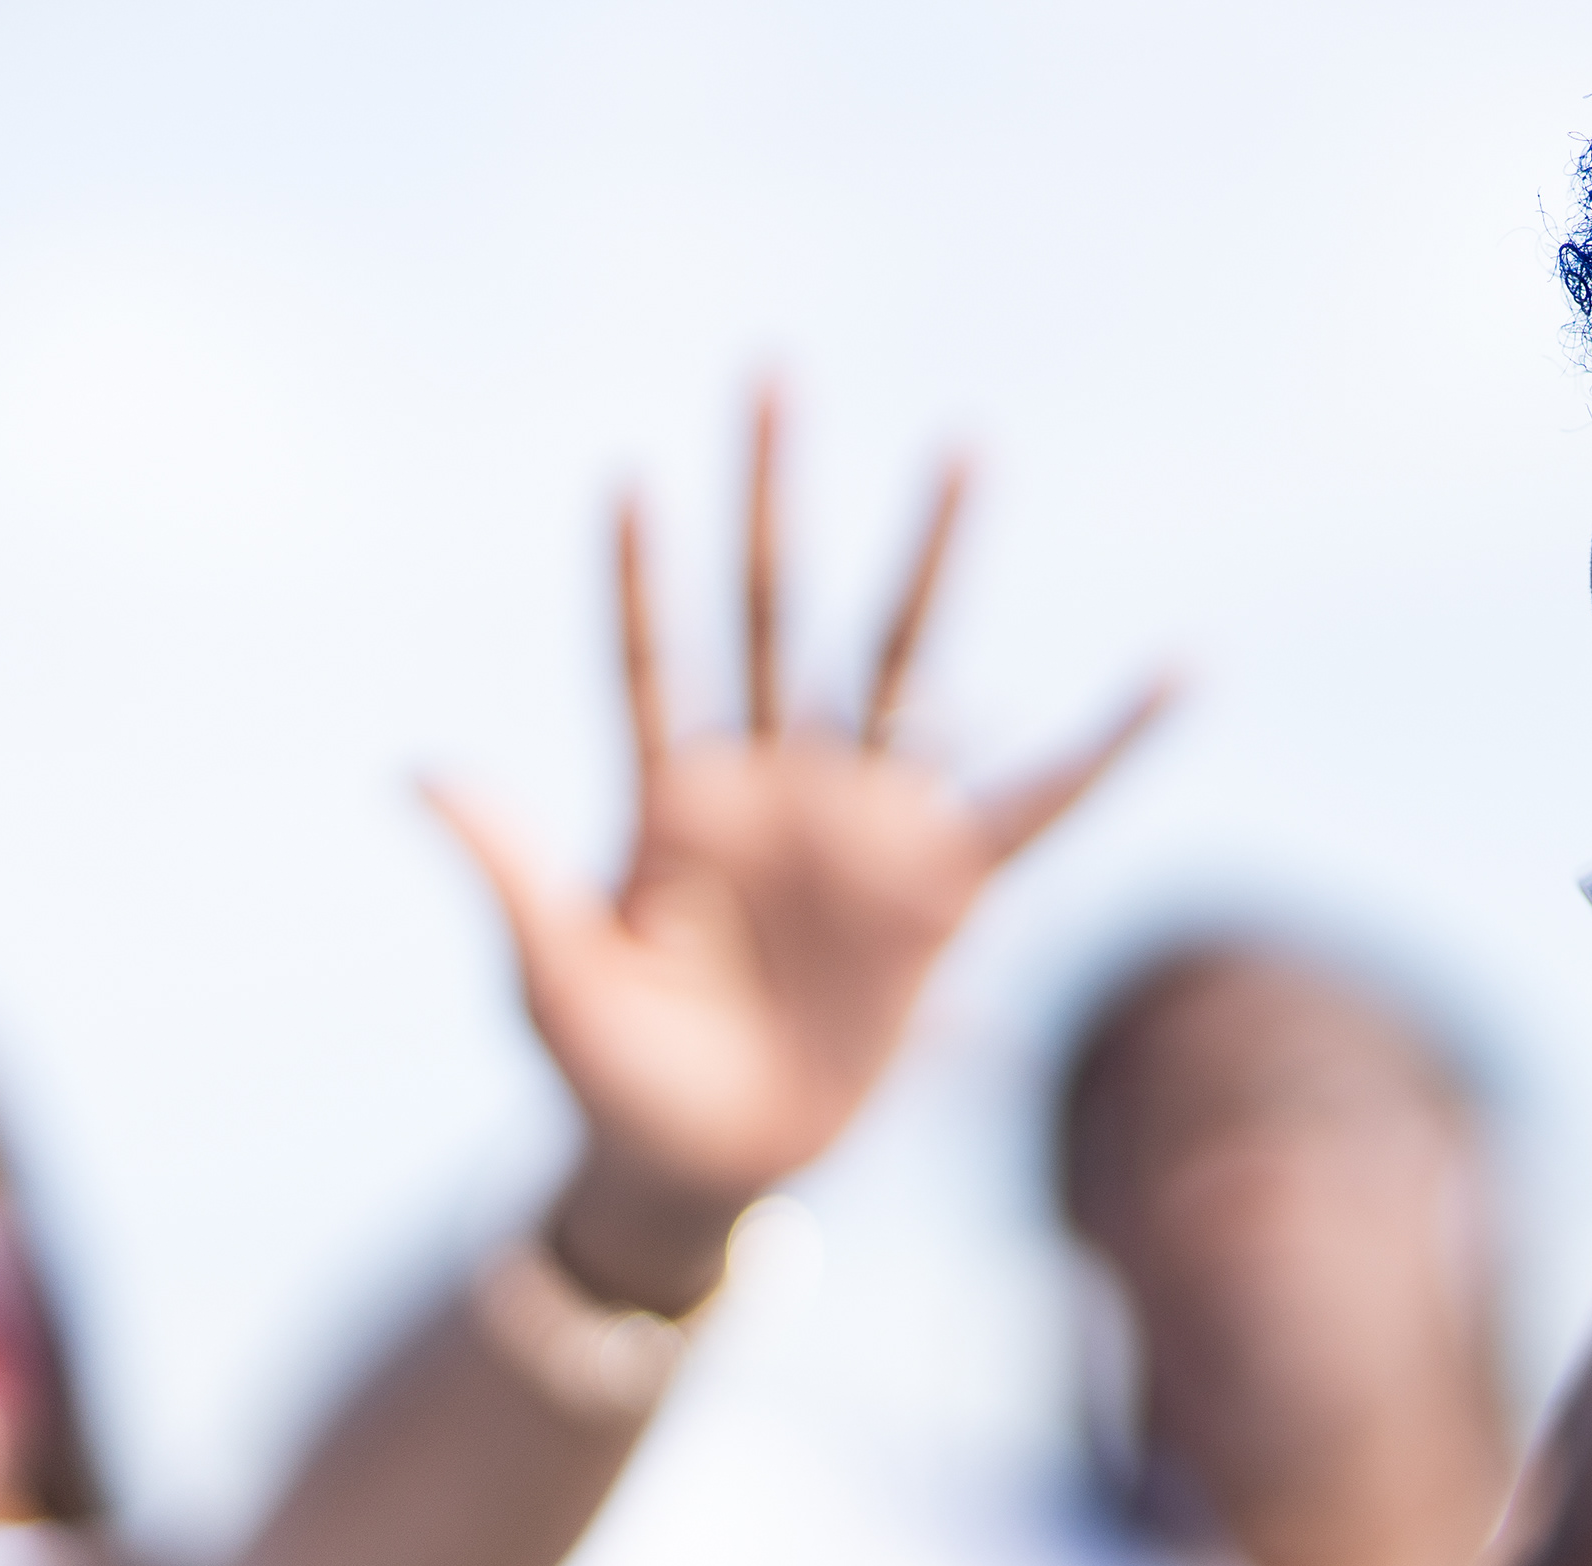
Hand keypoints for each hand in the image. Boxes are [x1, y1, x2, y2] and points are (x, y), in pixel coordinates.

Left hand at [426, 387, 1170, 1309]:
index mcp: (667, 801)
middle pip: (774, 610)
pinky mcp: (943, 890)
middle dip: (772, 493)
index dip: (634, 576)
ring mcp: (861, 826)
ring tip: (962, 446)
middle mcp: (768, 786)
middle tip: (772, 371)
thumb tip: (415, 768)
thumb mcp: (547, 983)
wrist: (705, 1169)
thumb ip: (505, 874)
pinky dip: (1110, 744)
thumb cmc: (608, 1078)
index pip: (647, 659)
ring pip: (902, 663)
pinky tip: (1176, 674)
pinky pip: (1046, 804)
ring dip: (928, 558)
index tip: (621, 475)